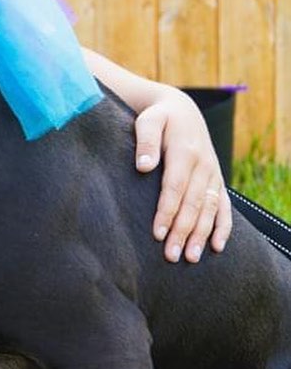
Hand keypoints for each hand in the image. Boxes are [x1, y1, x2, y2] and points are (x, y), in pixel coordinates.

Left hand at [134, 88, 231, 262]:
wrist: (182, 110)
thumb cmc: (159, 118)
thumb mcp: (148, 120)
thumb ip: (145, 141)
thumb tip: (143, 166)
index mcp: (184, 152)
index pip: (175, 188)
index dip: (167, 211)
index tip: (157, 233)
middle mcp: (203, 166)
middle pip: (193, 204)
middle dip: (183, 231)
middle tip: (171, 256)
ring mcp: (213, 174)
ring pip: (209, 209)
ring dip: (201, 235)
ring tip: (191, 258)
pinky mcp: (217, 180)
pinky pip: (224, 206)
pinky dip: (223, 227)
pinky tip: (217, 246)